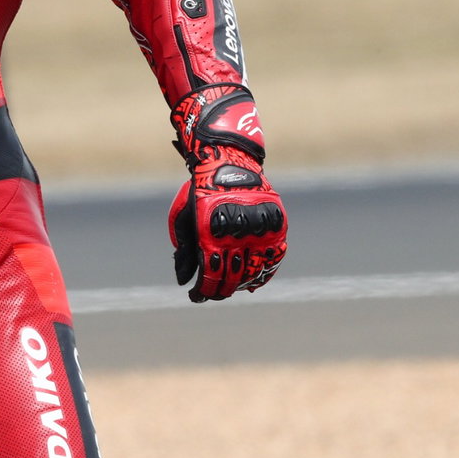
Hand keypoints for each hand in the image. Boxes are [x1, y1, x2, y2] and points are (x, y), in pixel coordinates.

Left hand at [168, 84, 286, 301]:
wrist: (227, 161)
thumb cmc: (200, 191)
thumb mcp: (182, 217)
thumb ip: (184, 250)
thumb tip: (184, 281)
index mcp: (212, 233)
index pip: (211, 275)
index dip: (204, 291)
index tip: (197, 296)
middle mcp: (237, 234)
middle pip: (232, 277)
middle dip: (220, 290)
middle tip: (214, 293)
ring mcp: (259, 229)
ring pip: (254, 271)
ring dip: (242, 283)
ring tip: (232, 286)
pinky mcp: (276, 225)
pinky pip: (274, 258)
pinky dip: (264, 272)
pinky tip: (253, 280)